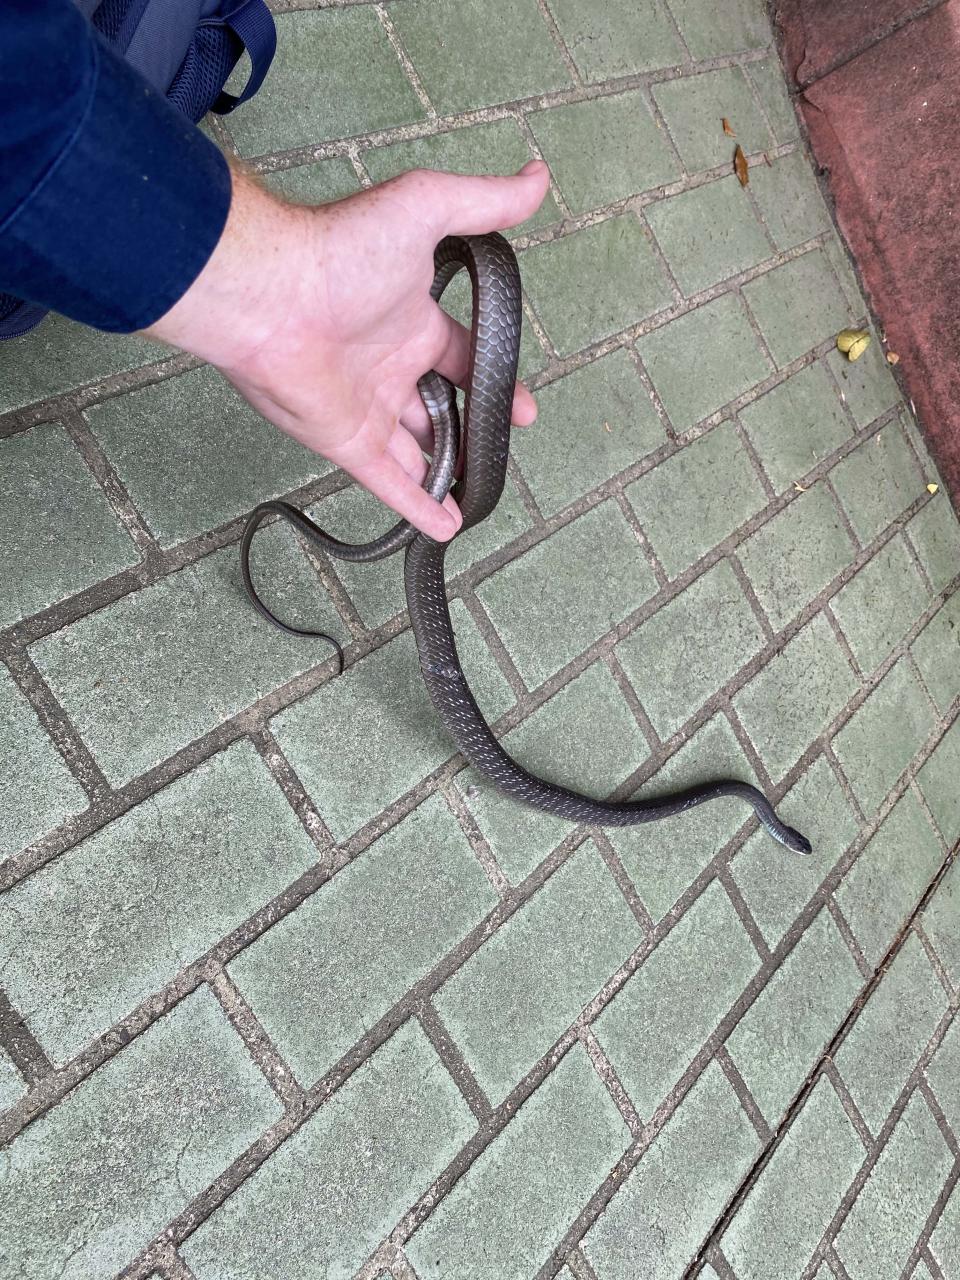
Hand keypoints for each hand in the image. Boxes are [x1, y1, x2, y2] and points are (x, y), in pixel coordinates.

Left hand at [144, 158, 550, 539]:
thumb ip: (485, 201)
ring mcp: (369, 407)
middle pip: (439, 407)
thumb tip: (539, 179)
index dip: (493, 379)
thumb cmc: (341, 249)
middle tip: (499, 450)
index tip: (522, 408)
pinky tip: (445, 526)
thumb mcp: (427, 208)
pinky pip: (390, 482)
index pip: (462, 355)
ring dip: (445, 472)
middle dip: (468, 429)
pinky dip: (418, 506)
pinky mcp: (348, 441)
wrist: (269, 295)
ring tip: (475, 494)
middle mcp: (390, 365)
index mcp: (412, 319)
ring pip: (417, 450)